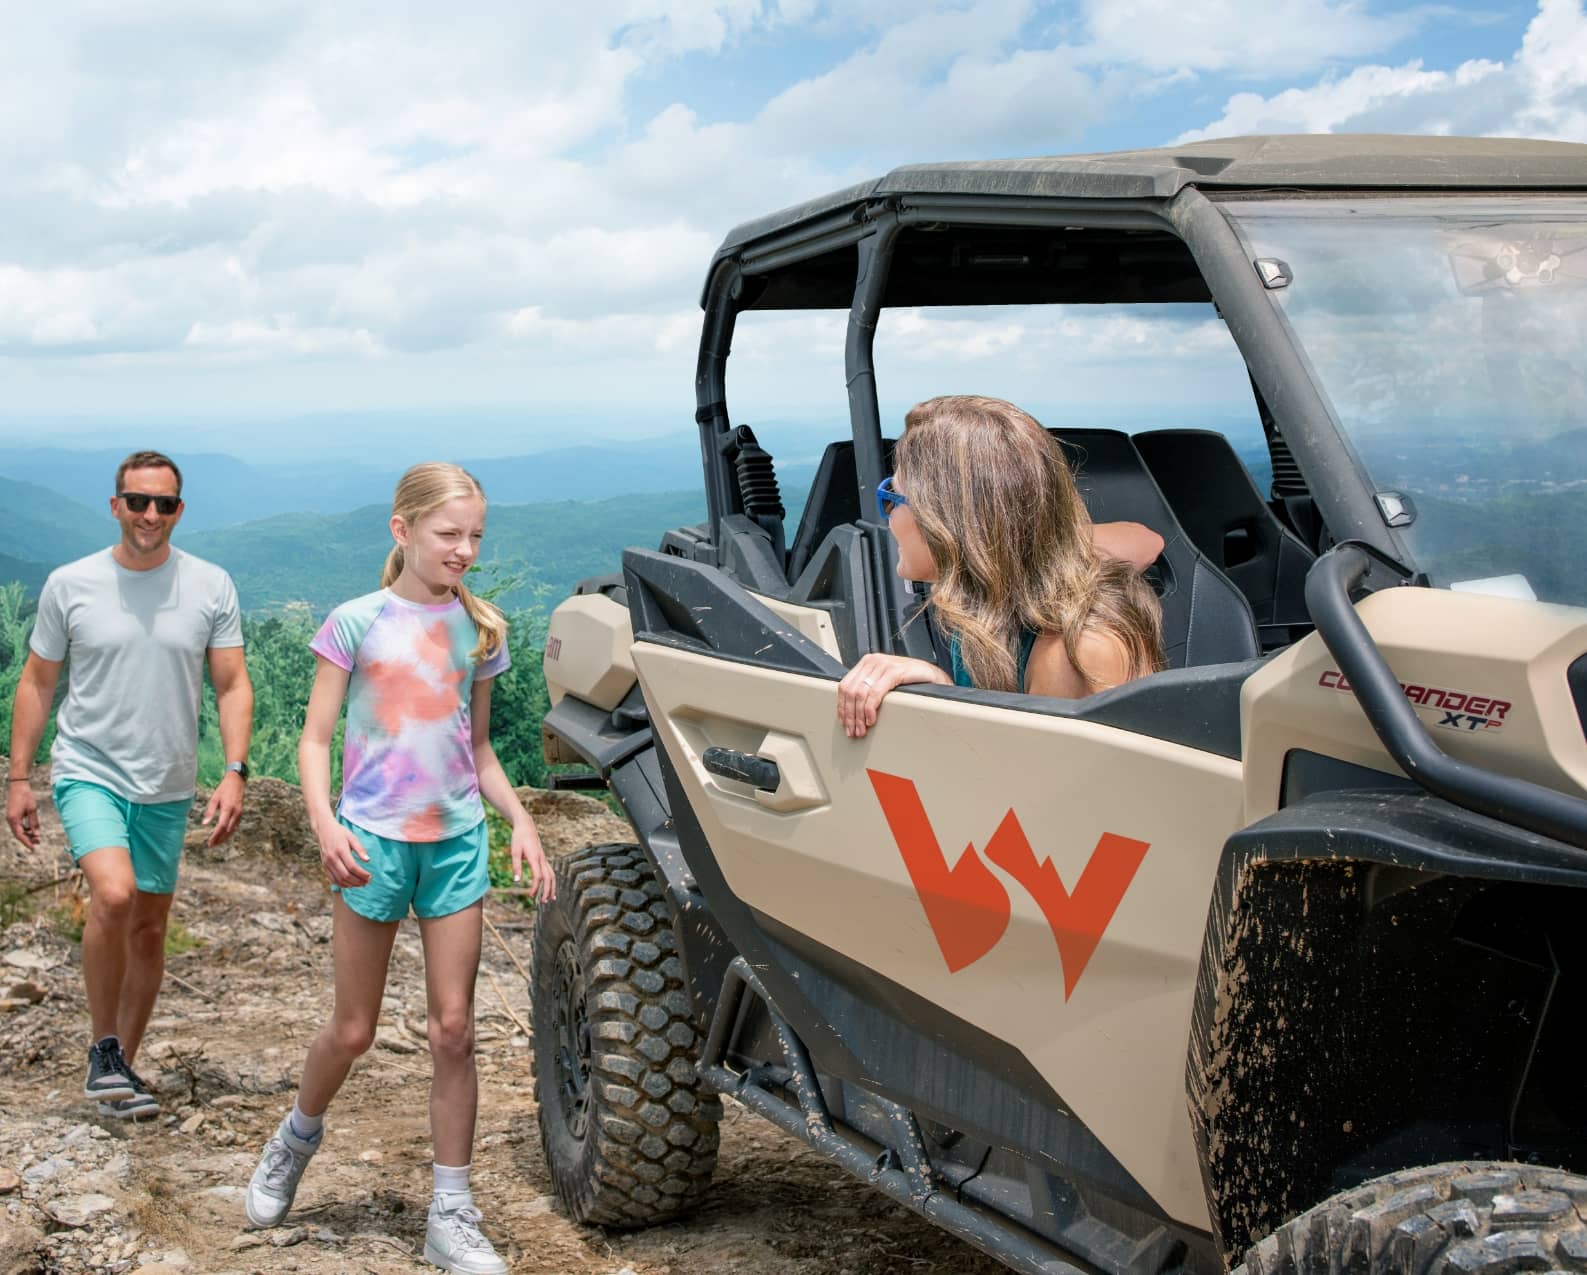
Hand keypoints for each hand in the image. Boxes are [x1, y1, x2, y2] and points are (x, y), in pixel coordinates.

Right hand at [6, 782, 38, 848]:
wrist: (18, 786)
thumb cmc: (26, 796)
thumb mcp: (32, 810)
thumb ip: (34, 823)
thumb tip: (36, 834)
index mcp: (14, 819)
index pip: (20, 835)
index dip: (27, 842)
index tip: (33, 848)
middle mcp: (10, 820)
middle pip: (18, 834)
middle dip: (28, 839)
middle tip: (38, 843)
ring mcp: (10, 818)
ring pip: (18, 830)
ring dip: (27, 834)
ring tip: (37, 837)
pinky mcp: (13, 815)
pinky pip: (18, 825)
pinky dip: (25, 829)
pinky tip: (32, 830)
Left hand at [202, 772, 245, 846]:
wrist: (237, 781)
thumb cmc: (224, 789)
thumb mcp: (214, 798)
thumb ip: (209, 812)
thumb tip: (205, 824)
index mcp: (228, 808)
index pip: (222, 826)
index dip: (216, 835)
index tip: (209, 842)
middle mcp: (235, 812)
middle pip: (227, 830)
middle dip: (220, 839)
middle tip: (212, 845)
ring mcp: (239, 813)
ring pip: (232, 829)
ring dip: (225, 837)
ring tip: (217, 842)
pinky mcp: (240, 813)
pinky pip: (235, 825)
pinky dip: (229, 832)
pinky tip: (224, 834)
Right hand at [317, 820, 371, 887]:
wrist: (324, 830)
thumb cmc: (340, 833)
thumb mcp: (352, 837)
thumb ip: (360, 849)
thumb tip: (368, 860)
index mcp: (340, 850)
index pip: (352, 867)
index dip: (362, 874)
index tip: (369, 876)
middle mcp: (332, 858)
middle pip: (346, 875)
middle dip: (358, 881)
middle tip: (367, 881)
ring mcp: (327, 863)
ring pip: (339, 879)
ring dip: (351, 884)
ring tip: (361, 884)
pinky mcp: (324, 866)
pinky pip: (332, 879)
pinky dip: (342, 884)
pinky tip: (350, 884)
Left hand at [511, 820, 554, 903]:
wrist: (526, 826)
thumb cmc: (519, 838)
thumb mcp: (514, 851)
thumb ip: (516, 866)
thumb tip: (516, 881)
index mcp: (535, 857)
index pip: (538, 876)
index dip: (536, 887)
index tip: (530, 896)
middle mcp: (542, 859)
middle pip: (549, 878)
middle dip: (547, 890)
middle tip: (544, 902)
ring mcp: (544, 858)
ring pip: (552, 875)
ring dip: (552, 887)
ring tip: (551, 899)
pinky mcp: (543, 858)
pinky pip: (550, 871)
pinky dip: (551, 881)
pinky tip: (549, 887)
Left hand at [836, 653, 950, 738]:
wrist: (933, 676)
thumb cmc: (910, 681)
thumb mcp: (884, 682)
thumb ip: (869, 688)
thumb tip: (850, 709)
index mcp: (867, 662)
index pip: (844, 686)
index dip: (842, 707)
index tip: (844, 723)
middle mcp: (873, 661)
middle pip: (850, 691)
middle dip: (849, 715)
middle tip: (853, 731)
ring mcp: (883, 664)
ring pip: (860, 693)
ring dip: (858, 716)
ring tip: (862, 730)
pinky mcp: (894, 671)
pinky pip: (875, 693)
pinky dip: (870, 709)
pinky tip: (871, 720)